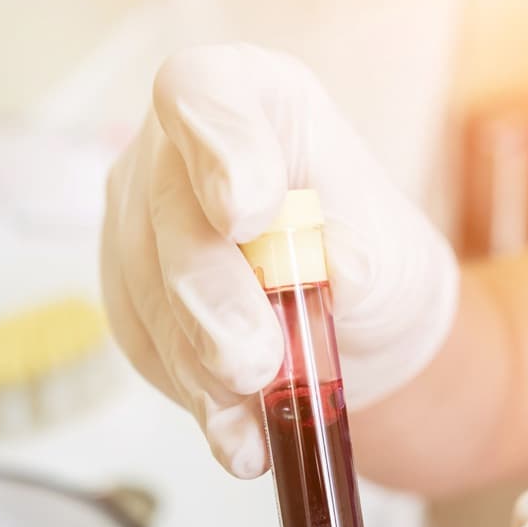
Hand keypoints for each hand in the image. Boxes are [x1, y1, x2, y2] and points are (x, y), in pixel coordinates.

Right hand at [100, 44, 458, 476]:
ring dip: (204, 360)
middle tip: (255, 359)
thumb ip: (365, 254)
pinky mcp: (131, 299)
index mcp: (254, 101)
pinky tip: (242, 435)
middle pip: (166, 210)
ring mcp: (142, 224)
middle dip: (209, 295)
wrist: (353, 335)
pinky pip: (149, 349)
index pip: (202, 90)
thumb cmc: (371, 264)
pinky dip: (201, 401)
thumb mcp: (396, 257)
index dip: (217, 145)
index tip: (248, 209)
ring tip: (263, 408)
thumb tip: (343, 265)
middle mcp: (178, 152)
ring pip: (148, 290)